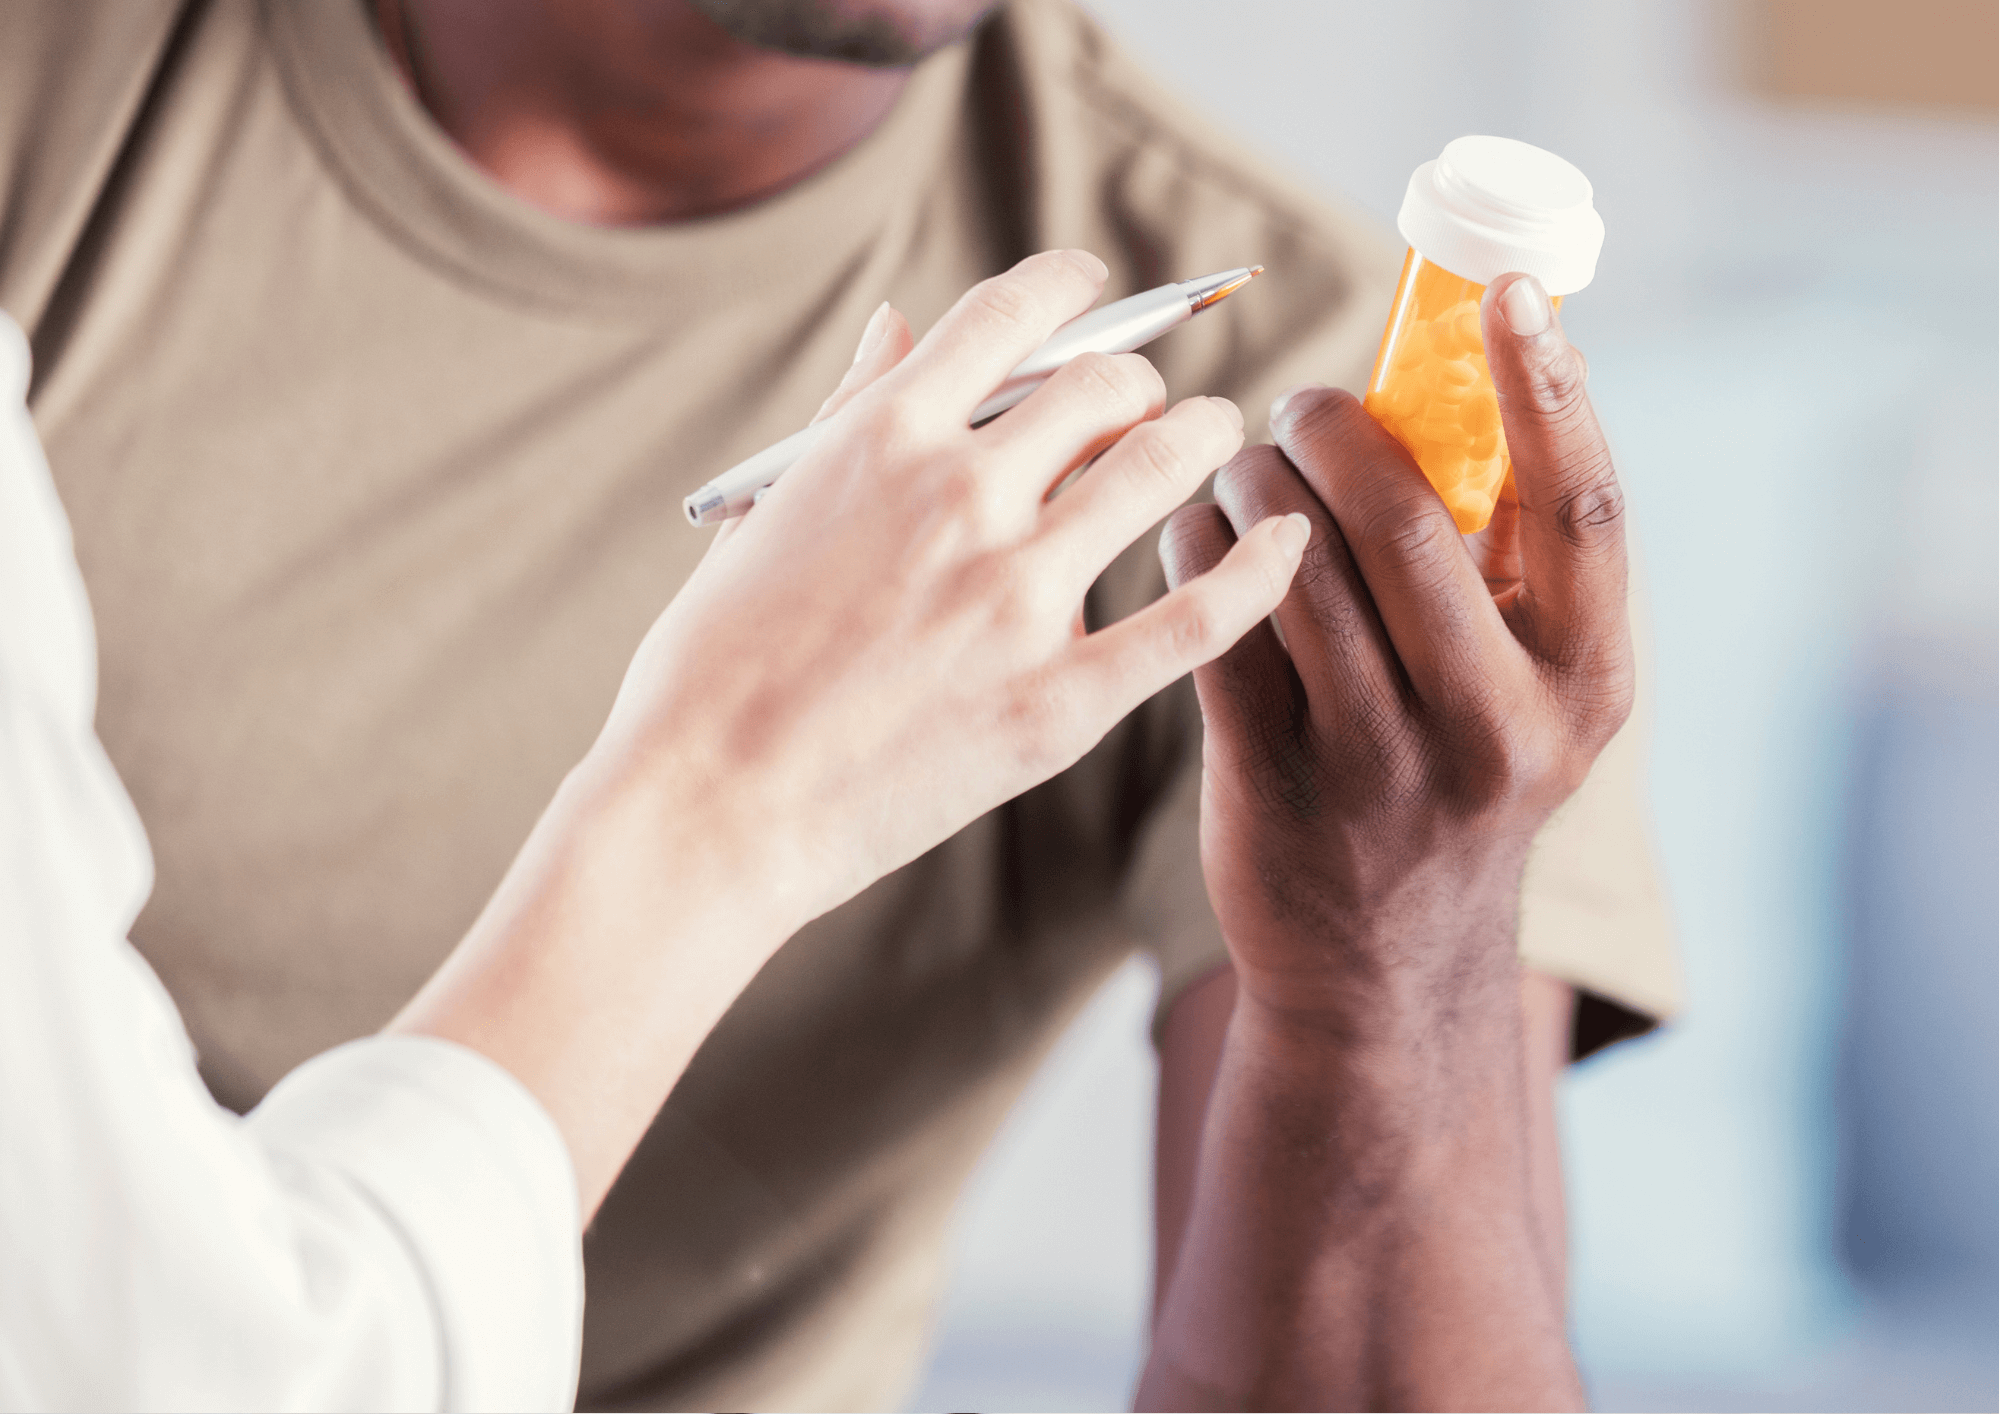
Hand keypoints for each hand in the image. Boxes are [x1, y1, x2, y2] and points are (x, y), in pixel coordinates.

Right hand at [593, 249, 1309, 936]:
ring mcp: (1015, 593)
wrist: (706, 806)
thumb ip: (846, 412)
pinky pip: (1195, 616)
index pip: (1010, 314)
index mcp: (879, 437)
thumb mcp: (764, 511)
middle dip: (1141, 380)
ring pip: (1160, 468)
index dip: (1071, 286)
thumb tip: (897, 326)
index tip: (1096, 290)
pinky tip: (1290, 542)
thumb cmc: (712, 666)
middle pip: (1104, 385)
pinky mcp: (1059, 697)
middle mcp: (958, 493)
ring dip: (1204, 439)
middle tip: (1154, 405)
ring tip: (1218, 442)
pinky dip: (1258, 570)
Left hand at [1158, 272, 1631, 1022]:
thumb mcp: (1527, 688)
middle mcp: (1497, 723)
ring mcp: (1381, 760)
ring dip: (1252, 481)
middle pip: (1407, 521)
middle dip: (1336, 432)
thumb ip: (1511, 562)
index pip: (1582, 505)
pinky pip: (1217, 619)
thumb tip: (1485, 375)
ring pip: (1296, 561)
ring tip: (1239, 464)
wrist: (1383, 963)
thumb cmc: (1455, 778)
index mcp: (1584, 678)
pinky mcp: (1275, 781)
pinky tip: (1195, 526)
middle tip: (1301, 405)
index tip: (1513, 293)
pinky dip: (1197, 544)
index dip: (1551, 388)